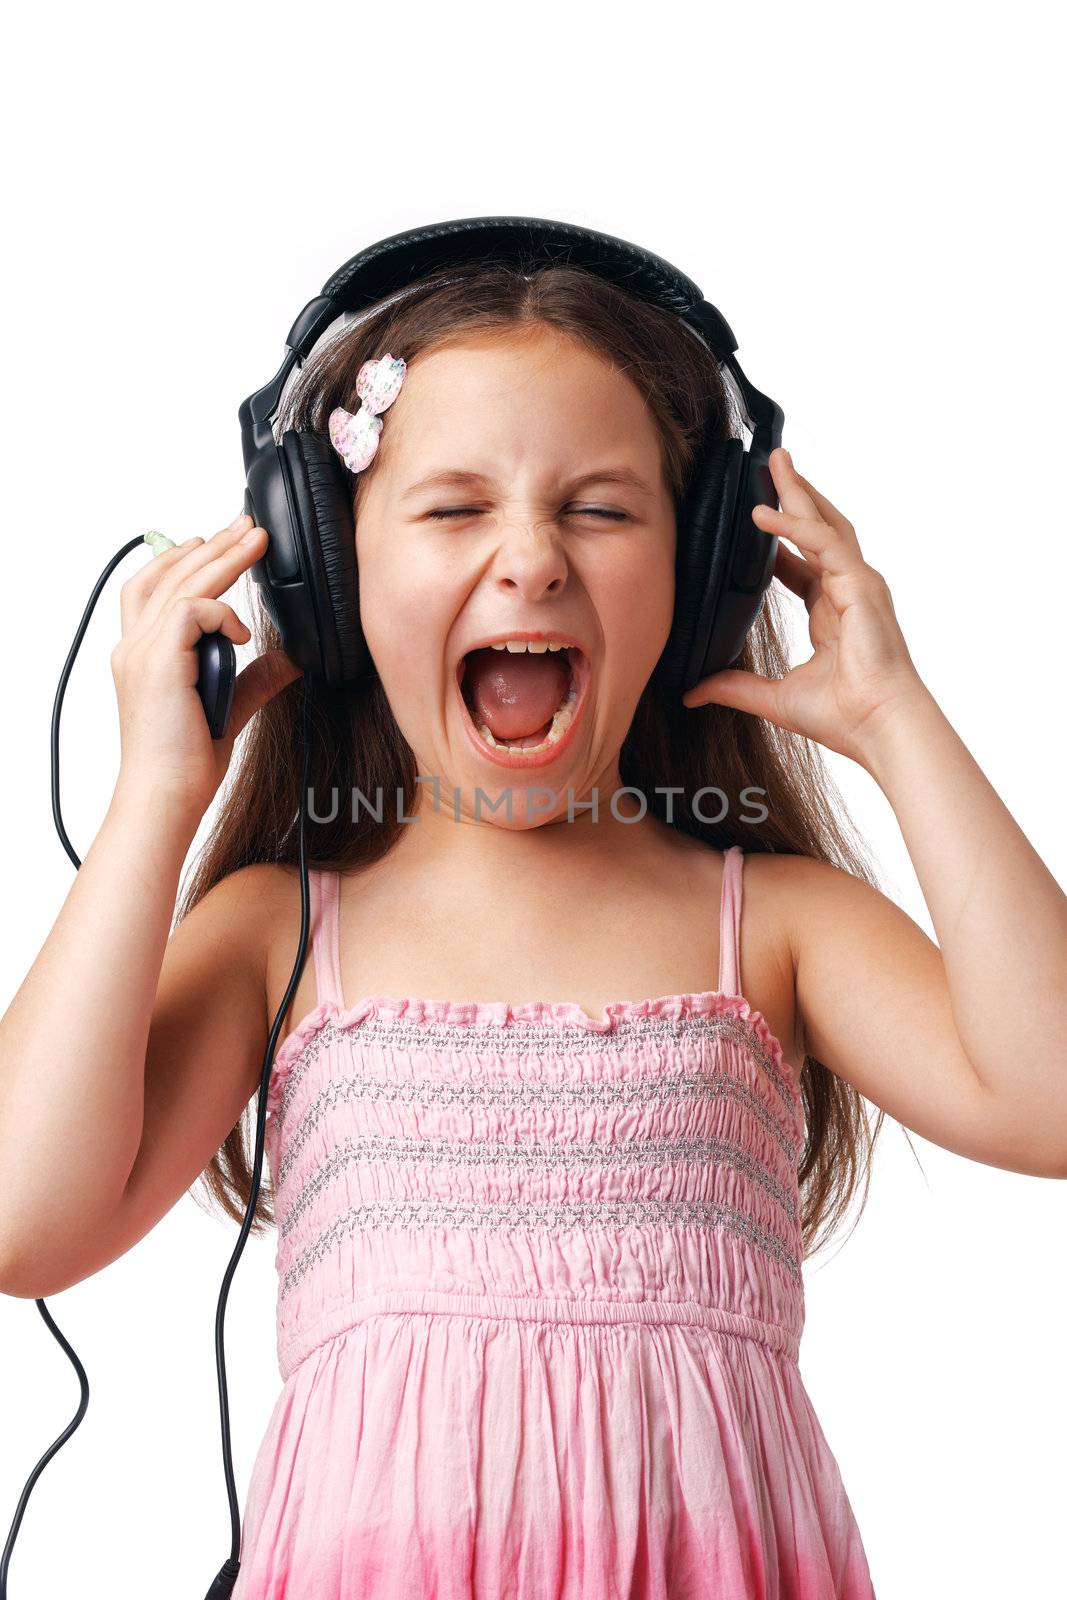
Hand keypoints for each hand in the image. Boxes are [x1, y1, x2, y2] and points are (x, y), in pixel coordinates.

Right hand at [110, 511, 302, 828]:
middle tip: (247, 525)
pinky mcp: (159, 661)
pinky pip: (191, 612)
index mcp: (142, 654)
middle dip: (211, 545)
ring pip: (180, 583)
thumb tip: (292, 657)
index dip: (182, 559)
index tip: (219, 543)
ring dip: (222, 558)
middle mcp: (133, 647)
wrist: (167, 794)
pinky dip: (221, 613)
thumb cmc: (187, 761)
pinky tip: (244, 632)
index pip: (151, 587)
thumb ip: (256, 677)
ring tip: (256, 540)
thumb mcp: (232, 707)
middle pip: (166, 574)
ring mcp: (141, 652)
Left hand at [681, 448, 927, 764]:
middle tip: (773, 462)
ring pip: (826, 524)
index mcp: (832, 611)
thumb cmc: (844, 716)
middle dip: (796, 495)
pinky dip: (795, 527)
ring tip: (778, 462)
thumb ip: (733, 687)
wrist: (878, 728)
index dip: (780, 539)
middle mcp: (847, 591)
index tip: (755, 519)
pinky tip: (767, 513)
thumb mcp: (773, 698)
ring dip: (800, 492)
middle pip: (818, 529)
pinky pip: (825, 544)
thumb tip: (692, 692)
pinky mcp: (861, 586)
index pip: (803, 563)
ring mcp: (858, 585)